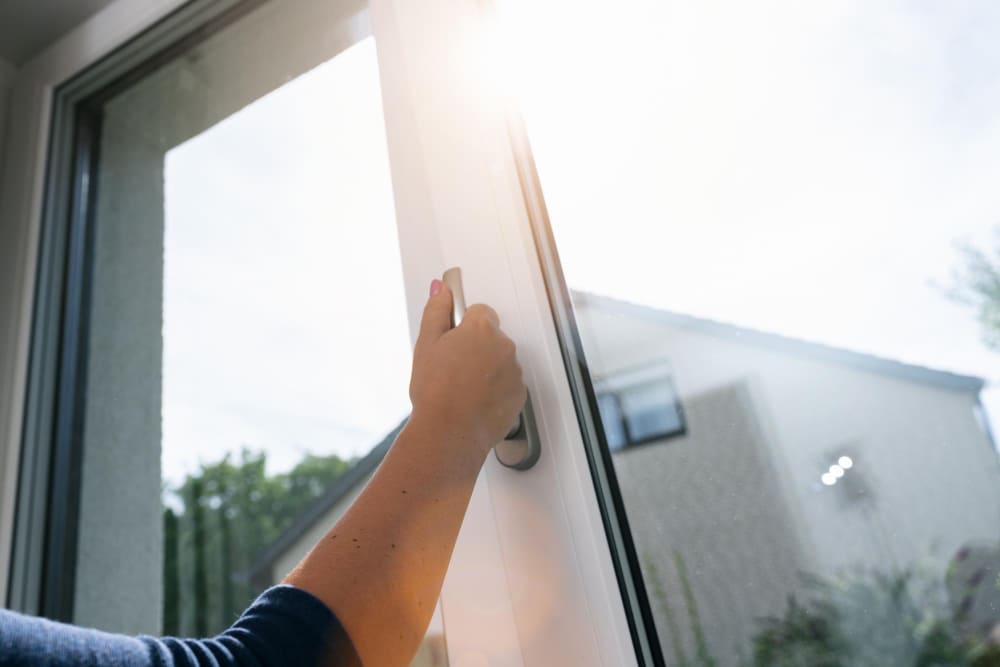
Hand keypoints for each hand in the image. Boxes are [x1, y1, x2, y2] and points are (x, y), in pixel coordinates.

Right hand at [409, 278, 526, 454]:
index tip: (452, 337)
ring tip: (460, 388)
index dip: (463, 325)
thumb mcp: (426, 343)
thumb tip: (441, 288)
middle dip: (474, 347)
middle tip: (451, 367)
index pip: (479, 311)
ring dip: (485, 369)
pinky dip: (495, 390)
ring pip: (500, 361)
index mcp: (481, 328)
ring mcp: (515, 371)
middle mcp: (504, 346)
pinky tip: (473, 401)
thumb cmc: (436, 392)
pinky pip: (507, 384)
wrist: (450, 433)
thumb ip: (436, 310)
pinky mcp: (519, 395)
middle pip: (491, 336)